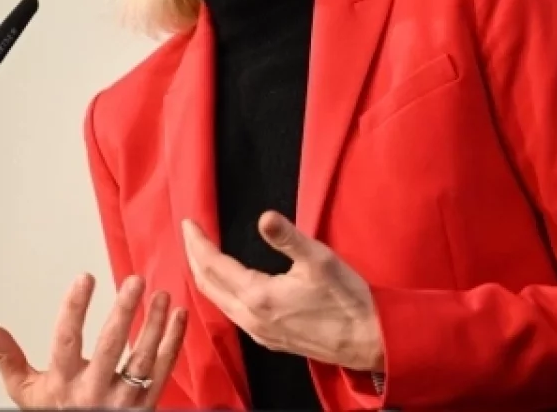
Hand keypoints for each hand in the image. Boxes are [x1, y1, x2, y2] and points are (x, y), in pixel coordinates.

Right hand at [0, 273, 186, 409]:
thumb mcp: (26, 390)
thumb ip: (6, 356)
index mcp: (63, 384)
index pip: (66, 340)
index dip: (74, 308)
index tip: (84, 278)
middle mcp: (93, 393)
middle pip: (110, 346)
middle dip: (123, 311)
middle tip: (134, 281)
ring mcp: (123, 401)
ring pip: (143, 358)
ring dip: (154, 323)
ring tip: (160, 295)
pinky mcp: (147, 405)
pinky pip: (165, 369)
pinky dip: (174, 340)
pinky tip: (178, 315)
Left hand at [182, 211, 383, 371]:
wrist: (367, 340)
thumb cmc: (345, 298)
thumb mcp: (319, 260)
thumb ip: (288, 238)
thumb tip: (264, 217)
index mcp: (258, 296)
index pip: (213, 265)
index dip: (198, 242)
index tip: (188, 222)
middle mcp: (251, 318)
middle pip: (208, 285)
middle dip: (194, 257)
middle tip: (190, 233)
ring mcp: (258, 332)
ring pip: (218, 301)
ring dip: (205, 275)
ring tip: (202, 252)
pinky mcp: (269, 339)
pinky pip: (231, 312)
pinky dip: (220, 291)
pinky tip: (227, 282)